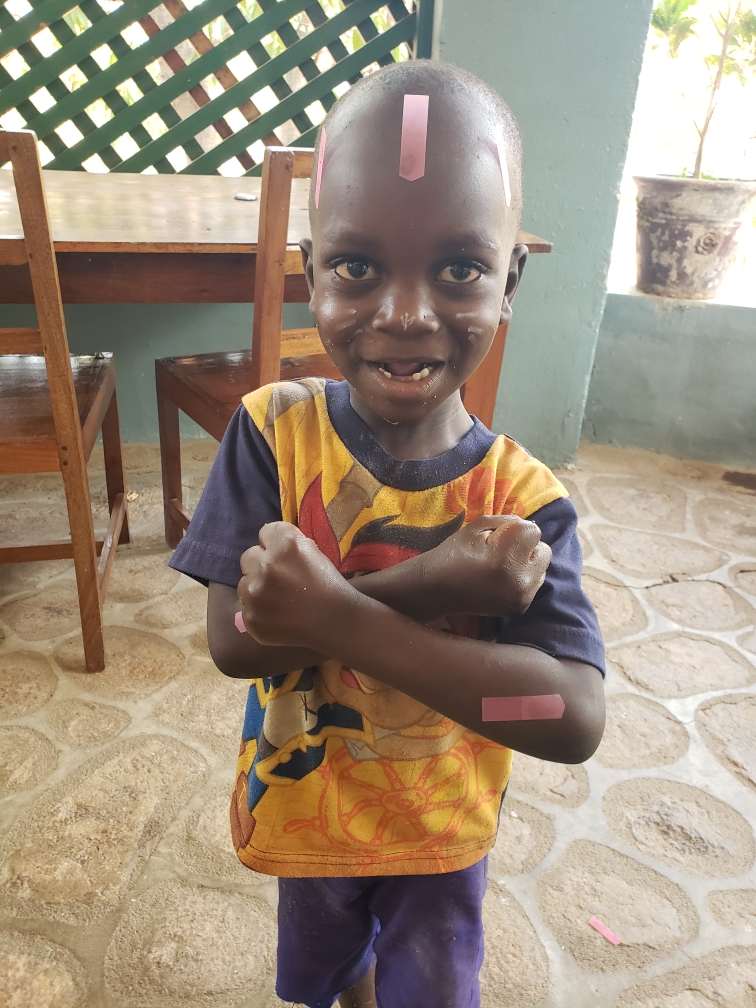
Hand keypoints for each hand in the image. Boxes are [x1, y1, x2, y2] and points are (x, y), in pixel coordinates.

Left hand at [237, 522, 355, 648]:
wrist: (335, 623)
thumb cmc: (330, 586)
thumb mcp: (315, 553)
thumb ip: (290, 544)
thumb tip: (270, 544)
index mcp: (287, 544)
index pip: (265, 532)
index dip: (273, 544)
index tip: (282, 556)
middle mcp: (267, 565)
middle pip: (248, 556)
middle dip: (260, 565)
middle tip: (278, 579)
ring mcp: (255, 593)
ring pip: (244, 583)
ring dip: (256, 588)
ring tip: (277, 600)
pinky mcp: (250, 617)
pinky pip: (246, 608)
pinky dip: (258, 611)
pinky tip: (277, 616)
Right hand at [418, 515, 550, 617]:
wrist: (437, 590)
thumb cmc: (455, 553)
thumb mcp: (478, 526)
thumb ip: (508, 521)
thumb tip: (529, 526)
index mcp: (507, 556)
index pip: (534, 531)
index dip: (516, 530)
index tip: (496, 538)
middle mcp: (520, 579)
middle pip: (544, 550)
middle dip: (526, 548)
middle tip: (502, 552)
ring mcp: (522, 597)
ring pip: (542, 569)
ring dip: (527, 564)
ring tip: (502, 568)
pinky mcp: (520, 608)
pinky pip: (534, 584)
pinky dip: (522, 580)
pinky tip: (501, 581)